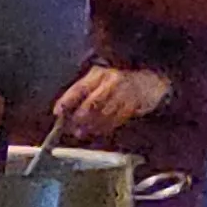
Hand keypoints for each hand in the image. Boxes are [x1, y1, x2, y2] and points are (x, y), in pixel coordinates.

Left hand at [53, 67, 170, 135]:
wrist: (148, 80)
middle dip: (79, 118)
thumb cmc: (118, 80)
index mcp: (100, 73)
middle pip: (92, 103)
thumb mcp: (99, 79)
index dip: (67, 101)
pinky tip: (98, 130)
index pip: (80, 88)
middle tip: (71, 128)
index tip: (58, 112)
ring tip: (82, 132)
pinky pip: (115, 120)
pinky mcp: (132, 105)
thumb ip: (83, 91)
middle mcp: (112, 81)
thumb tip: (63, 110)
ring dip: (91, 126)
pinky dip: (104, 127)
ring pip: (103, 114)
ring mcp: (124, 93)